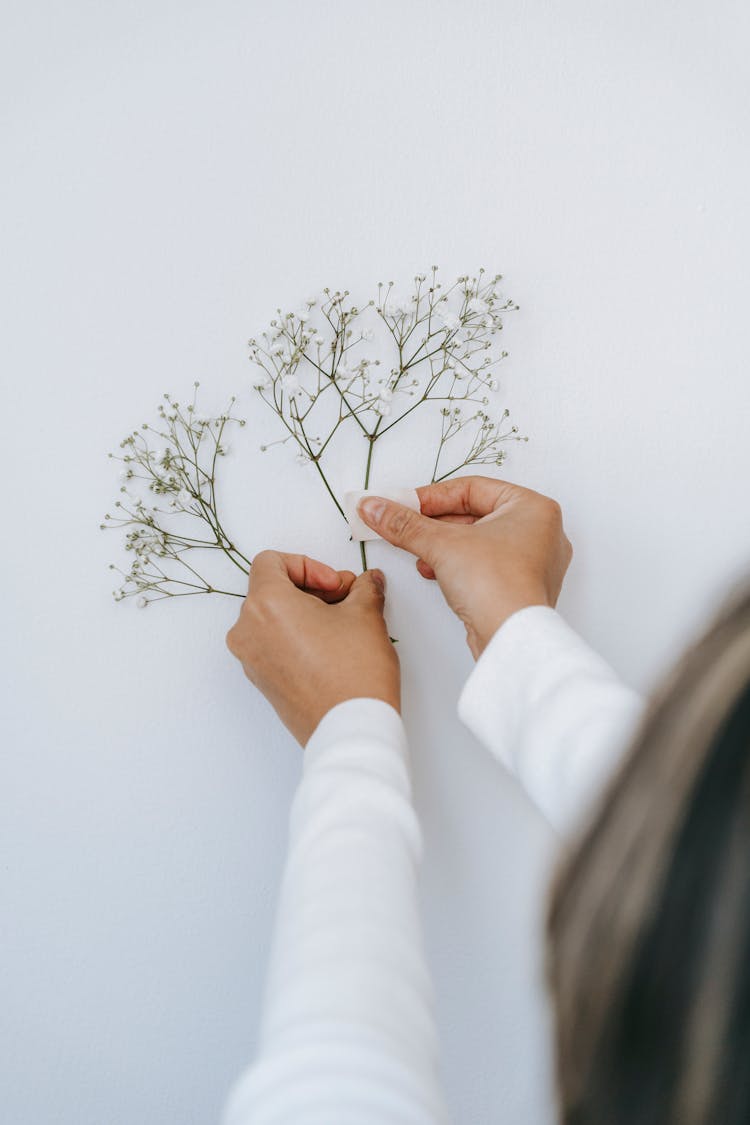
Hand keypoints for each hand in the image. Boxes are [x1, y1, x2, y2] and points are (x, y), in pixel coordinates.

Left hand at [226, 551, 399, 745]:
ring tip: (341, 625)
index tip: (334, 584)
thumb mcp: (365, 615)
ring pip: (271, 619)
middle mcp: (247, 631)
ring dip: (304, 613)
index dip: (308, 565)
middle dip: (311, 590)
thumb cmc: (352, 673)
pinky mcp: (262, 682)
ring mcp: (251, 660)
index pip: (270, 562)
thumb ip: (364, 589)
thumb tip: (367, 583)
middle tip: (345, 600)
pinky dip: (296, 637)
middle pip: (271, 590)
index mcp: (265, 604)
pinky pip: (272, 645)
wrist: (350, 729)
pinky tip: (331, 648)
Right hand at [358, 476, 572, 658]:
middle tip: (403, 524)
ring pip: (478, 540)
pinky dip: (457, 564)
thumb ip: (404, 524)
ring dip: (442, 544)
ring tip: (417, 550)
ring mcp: (533, 562)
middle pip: (474, 514)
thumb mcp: (441, 544)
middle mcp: (539, 532)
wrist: (511, 639)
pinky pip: (484, 564)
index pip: (472, 489)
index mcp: (532, 508)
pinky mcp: (520, 587)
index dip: (431, 496)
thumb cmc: (497, 585)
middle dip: (434, 522)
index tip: (402, 504)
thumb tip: (374, 507)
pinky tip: (433, 570)